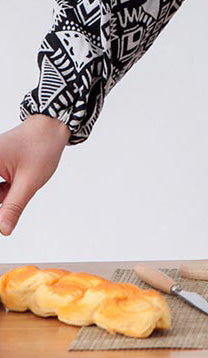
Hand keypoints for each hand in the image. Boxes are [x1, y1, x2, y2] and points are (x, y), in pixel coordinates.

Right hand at [0, 115, 70, 235]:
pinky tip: (15, 188)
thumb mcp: (28, 182)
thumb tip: (3, 230)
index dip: (0, 206)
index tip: (7, 210)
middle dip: (3, 200)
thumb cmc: (41, 147)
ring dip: (3, 198)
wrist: (51, 127)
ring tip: (21, 184)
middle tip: (17, 196)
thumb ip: (13, 208)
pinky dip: (3, 192)